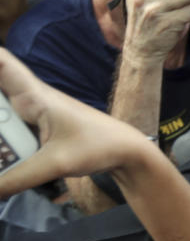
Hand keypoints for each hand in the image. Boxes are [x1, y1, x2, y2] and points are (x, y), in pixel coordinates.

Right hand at [0, 50, 150, 197]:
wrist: (127, 153)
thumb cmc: (99, 145)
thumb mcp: (57, 164)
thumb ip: (18, 179)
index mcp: (33, 95)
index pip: (0, 62)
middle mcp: (26, 100)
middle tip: (2, 141)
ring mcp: (29, 116)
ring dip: (0, 137)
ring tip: (6, 150)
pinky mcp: (33, 131)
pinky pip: (7, 133)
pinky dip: (3, 143)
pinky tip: (5, 158)